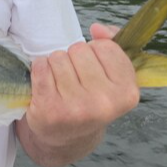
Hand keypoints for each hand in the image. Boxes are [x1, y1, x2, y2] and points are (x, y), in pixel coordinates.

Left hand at [17, 23, 138, 166]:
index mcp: (127, 93)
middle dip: (73, 58)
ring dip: (55, 65)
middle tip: (74, 79)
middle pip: (79, 50)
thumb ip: (112, 45)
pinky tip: (45, 84)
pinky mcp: (50, 109)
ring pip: (58, 57)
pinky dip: (39, 69)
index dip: (94, 52)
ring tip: (60, 84)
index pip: (105, 47)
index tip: (92, 70)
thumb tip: (97, 28)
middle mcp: (104, 103)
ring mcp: (76, 108)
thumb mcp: (111, 78)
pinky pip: (40, 67)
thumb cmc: (89, 101)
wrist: (66, 139)